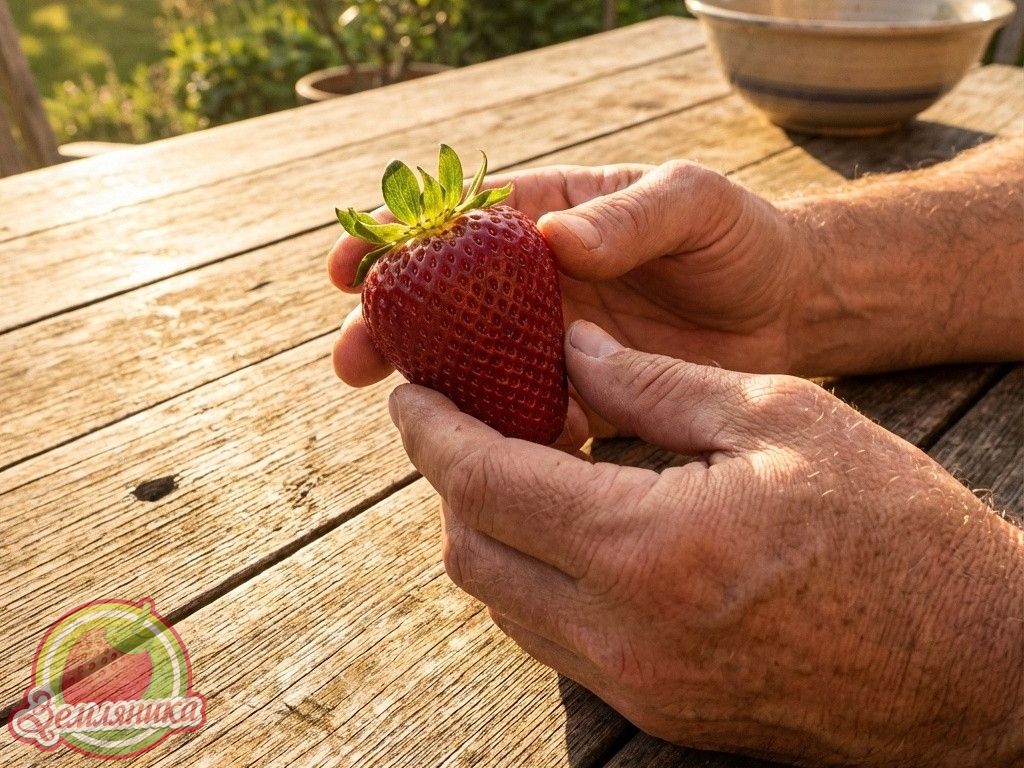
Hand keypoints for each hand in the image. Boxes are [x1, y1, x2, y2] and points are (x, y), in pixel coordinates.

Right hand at [328, 162, 812, 396]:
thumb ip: (629, 216)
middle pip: (447, 303)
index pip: (457, 224)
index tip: (350, 267)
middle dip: (394, 327)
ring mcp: (556, 342)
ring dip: (436, 390)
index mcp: (551, 220)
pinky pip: (529, 418)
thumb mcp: (693, 203)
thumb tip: (554, 242)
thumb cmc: (739, 238)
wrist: (789, 307)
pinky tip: (479, 461)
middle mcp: (540, 283)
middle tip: (354, 360)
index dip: (398, 242)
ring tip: (405, 416)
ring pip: (478, 366)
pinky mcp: (584, 395)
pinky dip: (503, 437)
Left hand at [388, 320, 1023, 766]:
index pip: (486, 483)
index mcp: (650, 547)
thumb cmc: (892, 526)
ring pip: (501, 600)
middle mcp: (623, 632)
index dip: (432, 432)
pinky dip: (528, 575)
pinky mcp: (654, 707)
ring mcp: (635, 683)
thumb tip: (572, 350)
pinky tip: (559, 528)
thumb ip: (654, 386)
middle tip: (458, 418)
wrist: (972, 660)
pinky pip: (548, 637)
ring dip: (483, 528)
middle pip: (471, 549)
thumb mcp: (778, 417)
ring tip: (505, 464)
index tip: (409, 392)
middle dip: (447, 478)